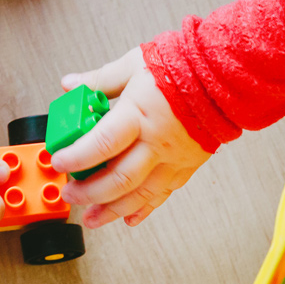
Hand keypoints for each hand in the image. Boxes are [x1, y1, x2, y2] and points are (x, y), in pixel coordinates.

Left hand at [50, 47, 210, 227]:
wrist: (226, 76)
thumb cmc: (183, 66)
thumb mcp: (133, 64)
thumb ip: (100, 80)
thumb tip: (70, 85)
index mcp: (139, 115)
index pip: (101, 143)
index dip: (76, 157)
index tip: (59, 162)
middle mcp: (157, 142)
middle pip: (119, 179)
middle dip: (89, 193)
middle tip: (70, 195)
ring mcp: (173, 158)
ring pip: (140, 194)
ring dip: (113, 210)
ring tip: (92, 219)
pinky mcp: (187, 166)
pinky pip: (162, 194)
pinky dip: (144, 208)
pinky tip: (129, 218)